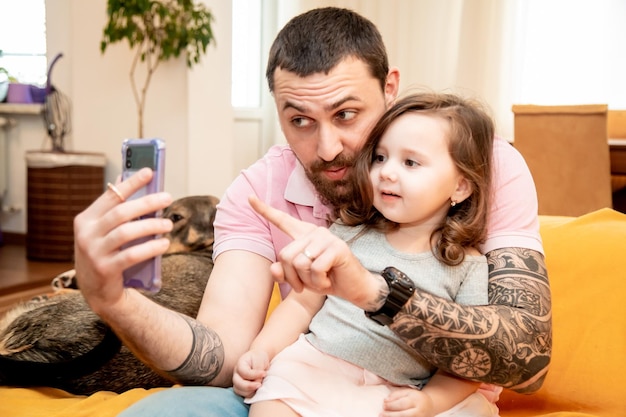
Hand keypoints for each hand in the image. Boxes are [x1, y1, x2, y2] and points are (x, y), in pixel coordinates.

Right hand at [74, 168, 172, 312]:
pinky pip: (132, 255)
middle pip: (121, 213)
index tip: (149, 171)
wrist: (97, 291)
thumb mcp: (103, 231)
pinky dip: (150, 247)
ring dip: (151, 226)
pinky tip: (164, 243)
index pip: (111, 196)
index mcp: (86, 219)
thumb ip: (113, 208)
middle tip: (168, 197)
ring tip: (168, 224)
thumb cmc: (106, 253)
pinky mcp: (105, 269)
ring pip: (126, 233)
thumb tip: (125, 178)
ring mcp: (94, 252)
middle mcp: (86, 234)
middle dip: (147, 203)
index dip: (131, 183)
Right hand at [232, 349, 269, 397]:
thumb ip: (258, 370)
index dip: (254, 375)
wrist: (259, 360)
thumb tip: (257, 382)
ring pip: (240, 391)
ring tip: (260, 386)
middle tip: (260, 384)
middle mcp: (236, 374)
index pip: (244, 372)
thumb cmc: (259, 358)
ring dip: (250, 391)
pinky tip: (258, 390)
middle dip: (249, 386)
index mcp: (240, 365)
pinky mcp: (241, 389)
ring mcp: (238, 382)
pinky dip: (251, 394)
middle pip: (238, 383)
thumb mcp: (259, 359)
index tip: (264, 373)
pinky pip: (244, 395)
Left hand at [248, 195, 381, 308]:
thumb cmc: (326, 279)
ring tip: (319, 280)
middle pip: (286, 255)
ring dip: (308, 281)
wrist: (353, 288)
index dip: (264, 210)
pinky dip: (318, 282)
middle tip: (305, 284)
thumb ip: (283, 272)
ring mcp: (326, 238)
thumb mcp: (300, 278)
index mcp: (304, 234)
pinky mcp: (336, 248)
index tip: (249, 198)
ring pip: (299, 263)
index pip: (282, 220)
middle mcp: (314, 232)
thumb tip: (273, 268)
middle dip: (293, 277)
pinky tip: (328, 281)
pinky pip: (315, 269)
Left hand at [381, 388, 434, 416]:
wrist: (429, 405)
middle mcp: (419, 411)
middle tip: (381, 413)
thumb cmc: (415, 397)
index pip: (402, 403)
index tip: (383, 404)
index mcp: (416, 400)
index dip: (391, 405)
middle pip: (403, 414)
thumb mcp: (407, 392)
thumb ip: (396, 394)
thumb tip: (385, 400)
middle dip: (391, 414)